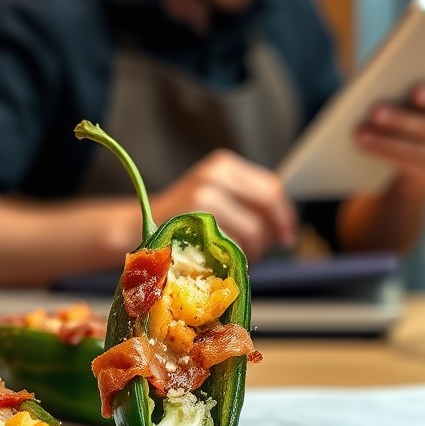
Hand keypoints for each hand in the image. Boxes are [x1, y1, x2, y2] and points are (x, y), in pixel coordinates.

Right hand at [151, 150, 296, 261]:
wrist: (137, 226)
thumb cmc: (185, 218)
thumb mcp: (216, 197)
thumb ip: (247, 202)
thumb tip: (284, 223)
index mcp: (224, 165)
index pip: (270, 187)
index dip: (284, 215)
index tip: (287, 236)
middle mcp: (215, 174)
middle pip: (267, 203)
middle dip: (272, 232)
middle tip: (267, 249)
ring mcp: (203, 196)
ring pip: (253, 229)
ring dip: (253, 250)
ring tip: (237, 255)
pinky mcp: (194, 221)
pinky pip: (232, 245)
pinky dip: (235, 257)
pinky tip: (223, 259)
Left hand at [355, 80, 424, 190]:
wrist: (420, 148)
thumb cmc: (413, 106)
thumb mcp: (414, 95)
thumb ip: (407, 84)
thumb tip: (380, 83)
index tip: (414, 92)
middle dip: (402, 120)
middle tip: (374, 111)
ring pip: (417, 151)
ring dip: (386, 142)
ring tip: (360, 132)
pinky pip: (406, 165)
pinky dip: (383, 152)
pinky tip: (363, 143)